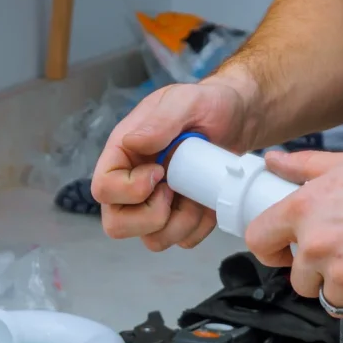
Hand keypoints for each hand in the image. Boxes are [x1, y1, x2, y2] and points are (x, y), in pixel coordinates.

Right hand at [90, 76, 255, 251]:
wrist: (240, 119)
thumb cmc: (208, 105)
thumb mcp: (186, 101)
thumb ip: (161, 120)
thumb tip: (132, 143)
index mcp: (123, 154)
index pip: (103, 188)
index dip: (129, 190)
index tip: (160, 171)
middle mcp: (132, 185)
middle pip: (117, 225)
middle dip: (151, 217)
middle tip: (174, 191)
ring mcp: (156, 205)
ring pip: (153, 240)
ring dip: (181, 223)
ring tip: (197, 194)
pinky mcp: (181, 218)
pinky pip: (183, 240)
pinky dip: (200, 226)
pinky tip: (208, 201)